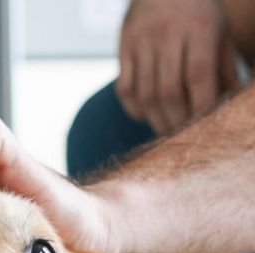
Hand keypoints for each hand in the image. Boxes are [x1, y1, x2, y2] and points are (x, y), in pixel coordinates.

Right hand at [117, 0, 239, 133]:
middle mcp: (167, 34)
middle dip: (177, 121)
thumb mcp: (220, 33)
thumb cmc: (198, 15)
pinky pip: (125, 89)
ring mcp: (142, 43)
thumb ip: (226, 69)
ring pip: (145, 95)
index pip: (198, 75)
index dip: (201, 106)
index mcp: (199, 28)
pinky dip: (136, 109)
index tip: (205, 126)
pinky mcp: (123, 50)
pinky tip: (148, 113)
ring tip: (167, 129)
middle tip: (184, 135)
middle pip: (168, 91)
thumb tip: (232, 106)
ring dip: (157, 120)